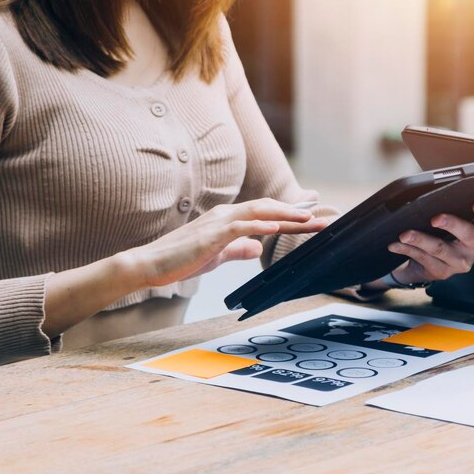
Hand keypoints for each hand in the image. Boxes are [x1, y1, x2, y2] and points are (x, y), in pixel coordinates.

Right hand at [126, 198, 327, 287]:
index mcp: (229, 220)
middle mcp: (226, 215)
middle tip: (323, 218)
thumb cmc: (181, 260)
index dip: (292, 216)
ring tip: (307, 219)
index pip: (267, 214)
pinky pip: (239, 227)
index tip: (315, 219)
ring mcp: (218, 223)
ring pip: (258, 213)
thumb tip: (257, 247)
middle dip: (297, 213)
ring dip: (285, 215)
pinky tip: (275, 227)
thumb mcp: (217, 255)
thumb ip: (237, 249)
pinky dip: (258, 225)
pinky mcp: (210, 236)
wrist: (151, 264)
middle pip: (269, 209)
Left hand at [385, 200, 473, 284]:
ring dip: (421, 240)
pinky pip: (424, 259)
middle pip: (469, 235)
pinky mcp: (443, 272)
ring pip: (441, 249)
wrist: (430, 261)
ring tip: (405, 234)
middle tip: (435, 219)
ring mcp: (460, 263)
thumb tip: (429, 195)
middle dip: (452, 224)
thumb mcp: (453, 221)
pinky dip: (407, 249)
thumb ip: (451, 208)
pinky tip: (396, 244)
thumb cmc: (444, 232)